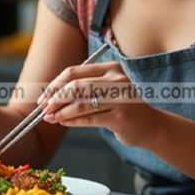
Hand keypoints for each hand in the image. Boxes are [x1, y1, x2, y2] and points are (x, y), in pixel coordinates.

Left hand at [39, 61, 162, 147]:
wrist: (151, 126)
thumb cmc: (123, 107)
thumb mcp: (107, 90)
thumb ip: (84, 88)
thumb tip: (50, 96)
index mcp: (111, 69)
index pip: (75, 72)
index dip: (55, 84)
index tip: (43, 96)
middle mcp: (117, 81)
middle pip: (76, 87)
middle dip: (55, 98)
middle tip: (44, 108)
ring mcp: (120, 99)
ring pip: (81, 104)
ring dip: (61, 112)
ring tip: (49, 118)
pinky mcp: (120, 117)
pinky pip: (89, 119)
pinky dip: (72, 121)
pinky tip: (62, 122)